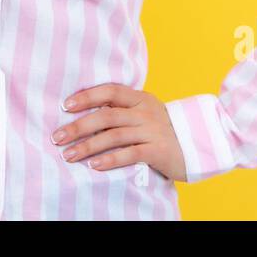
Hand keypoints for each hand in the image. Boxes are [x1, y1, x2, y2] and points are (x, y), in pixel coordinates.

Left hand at [52, 84, 188, 181]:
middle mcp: (145, 112)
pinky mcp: (159, 151)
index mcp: (140, 98)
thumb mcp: (146, 113)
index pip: (110, 91)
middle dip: (78, 126)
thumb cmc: (163, 130)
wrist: (199, 145)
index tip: (64, 106)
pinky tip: (94, 165)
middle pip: (106, 116)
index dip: (86, 96)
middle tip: (57, 137)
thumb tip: (85, 114)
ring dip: (87, 146)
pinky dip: (110, 159)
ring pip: (114, 136)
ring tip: (68, 155)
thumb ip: (122, 110)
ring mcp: (153, 131)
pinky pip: (130, 154)